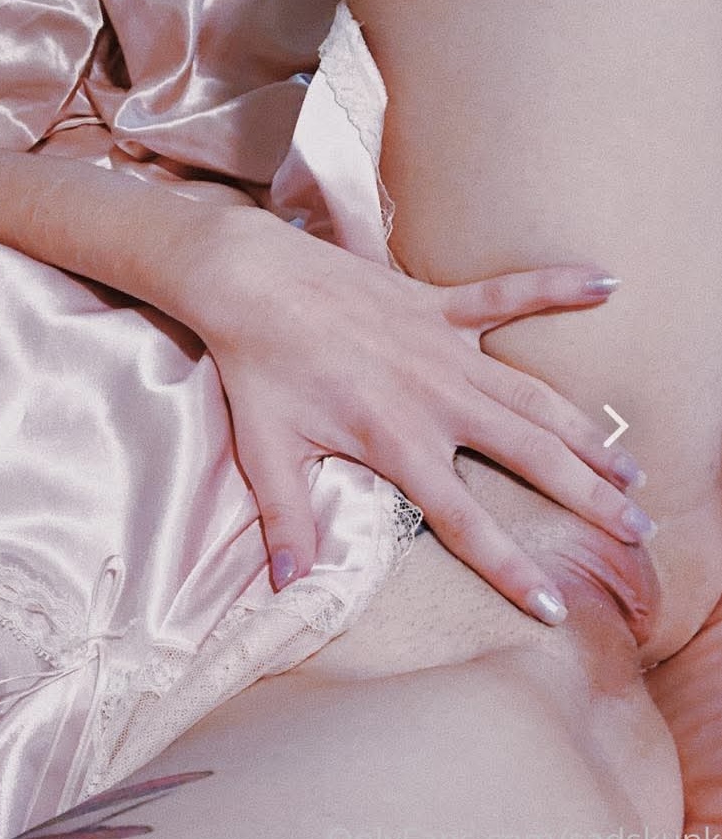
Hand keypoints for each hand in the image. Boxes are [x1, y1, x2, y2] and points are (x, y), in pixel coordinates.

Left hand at [189, 213, 648, 624]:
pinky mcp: (437, 304)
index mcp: (396, 440)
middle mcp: (435, 397)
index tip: (552, 606)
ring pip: (534, 395)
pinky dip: (555, 287)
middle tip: (635, 529)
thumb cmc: (258, 367)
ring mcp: (443, 347)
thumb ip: (286, 520)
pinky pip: (508, 294)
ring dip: (586, 430)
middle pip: (529, 456)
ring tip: (631, 466)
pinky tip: (607, 283)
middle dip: (587, 497)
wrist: (251, 281)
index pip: (464, 519)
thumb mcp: (267, 452)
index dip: (508, 567)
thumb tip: (290, 585)